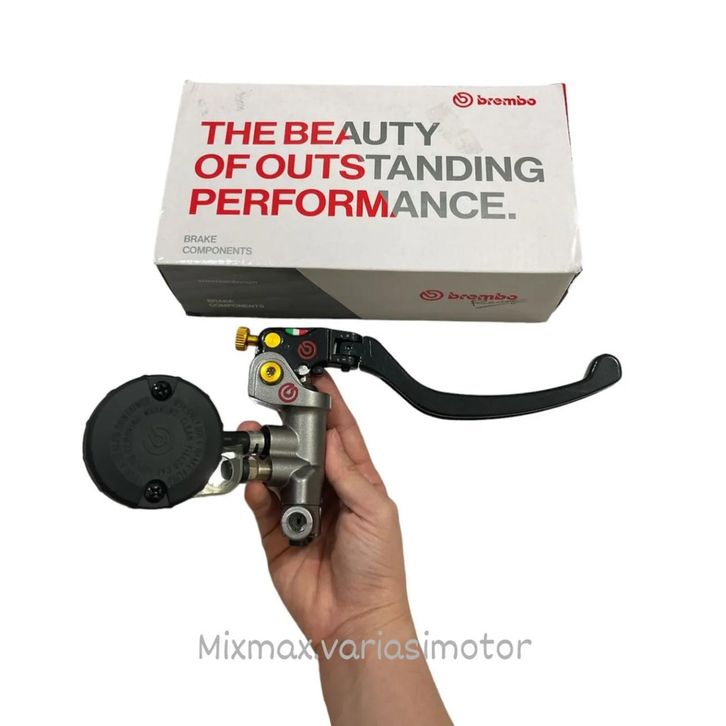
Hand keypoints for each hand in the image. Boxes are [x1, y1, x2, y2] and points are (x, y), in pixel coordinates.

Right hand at [239, 372, 410, 647]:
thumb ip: (349, 473)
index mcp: (358, 481)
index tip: (316, 381)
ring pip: (278, 473)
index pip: (341, 433)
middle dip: (290, 427)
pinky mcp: (277, 534)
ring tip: (258, 443)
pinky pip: (261, 506)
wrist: (355, 618)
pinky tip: (256, 484)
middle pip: (304, 448)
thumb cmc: (378, 568)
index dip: (330, 406)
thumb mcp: (374, 511)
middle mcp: (328, 491)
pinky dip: (256, 493)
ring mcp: (301, 511)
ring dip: (267, 457)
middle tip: (275, 409)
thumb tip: (329, 438)